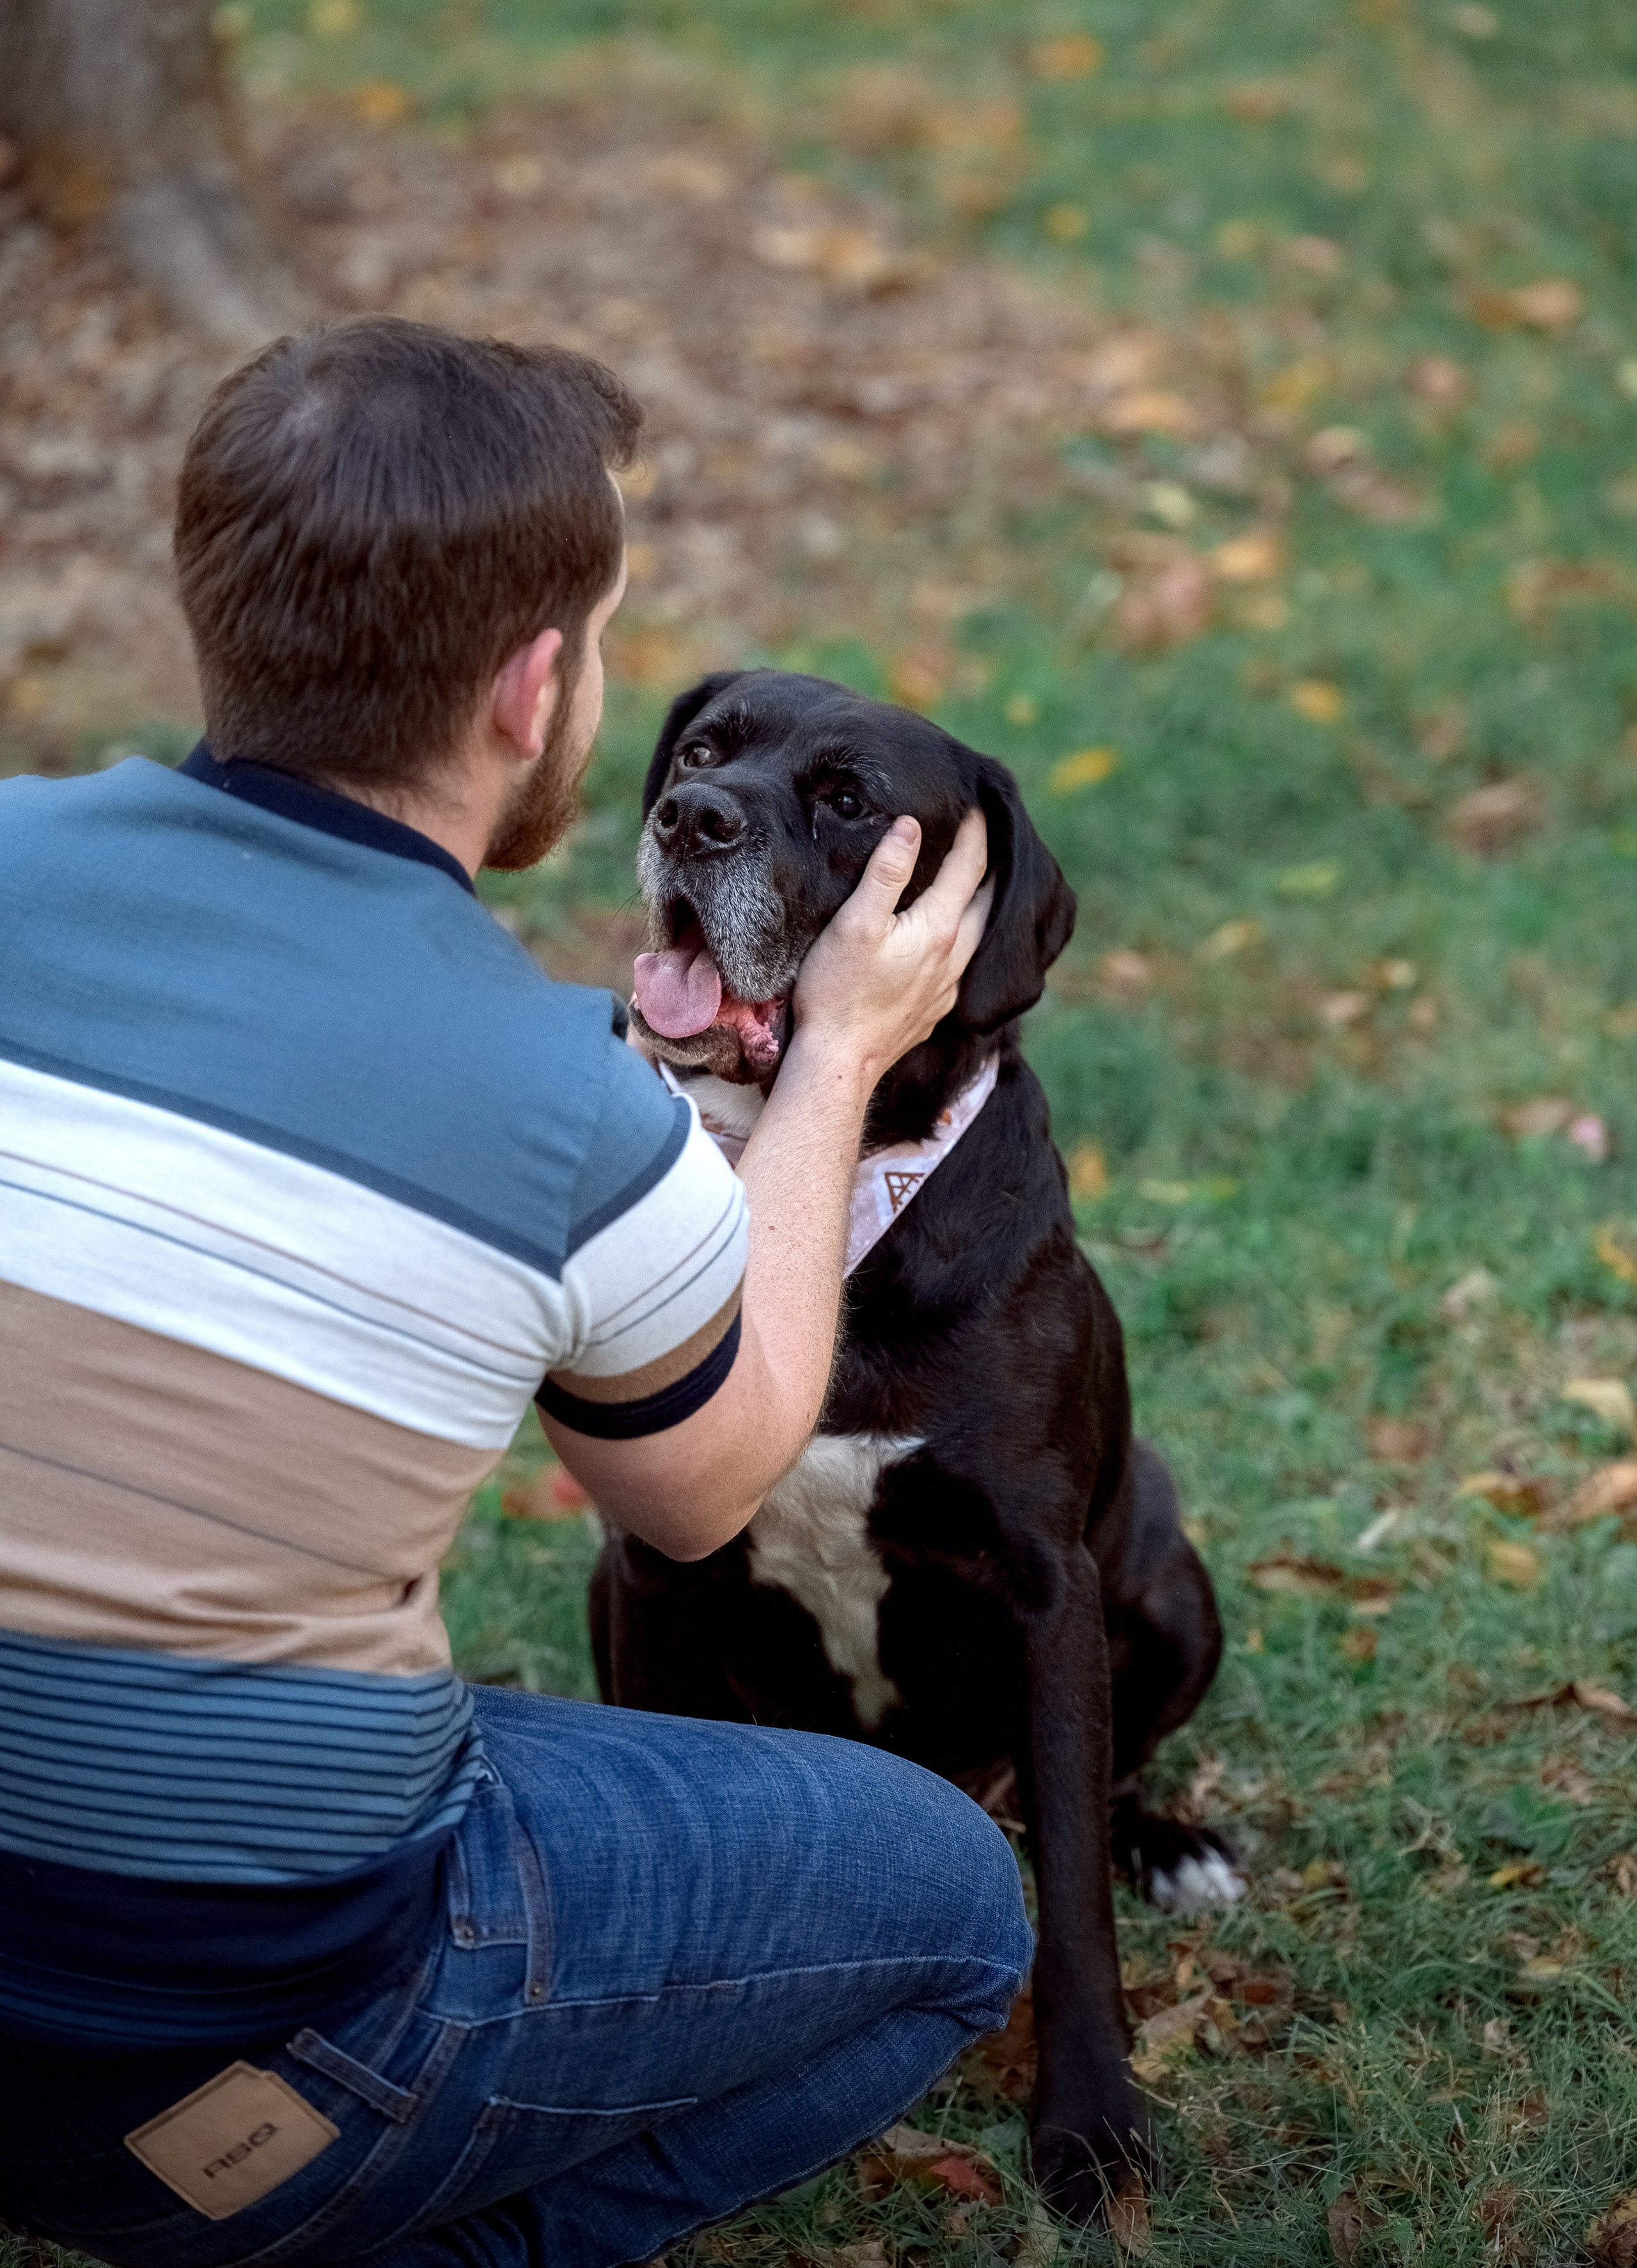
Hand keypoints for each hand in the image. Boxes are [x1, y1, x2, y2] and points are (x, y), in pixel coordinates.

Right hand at [792, 808, 991, 1083]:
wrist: (838, 1063)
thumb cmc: (838, 992)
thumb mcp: (855, 924)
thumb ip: (886, 873)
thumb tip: (911, 827)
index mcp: (940, 929)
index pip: (970, 867)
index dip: (974, 831)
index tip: (975, 802)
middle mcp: (955, 958)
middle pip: (986, 899)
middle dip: (987, 864)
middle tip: (983, 835)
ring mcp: (948, 987)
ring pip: (978, 933)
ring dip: (980, 902)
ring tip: (974, 879)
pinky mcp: (935, 1009)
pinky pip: (962, 963)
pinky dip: (964, 936)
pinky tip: (950, 936)